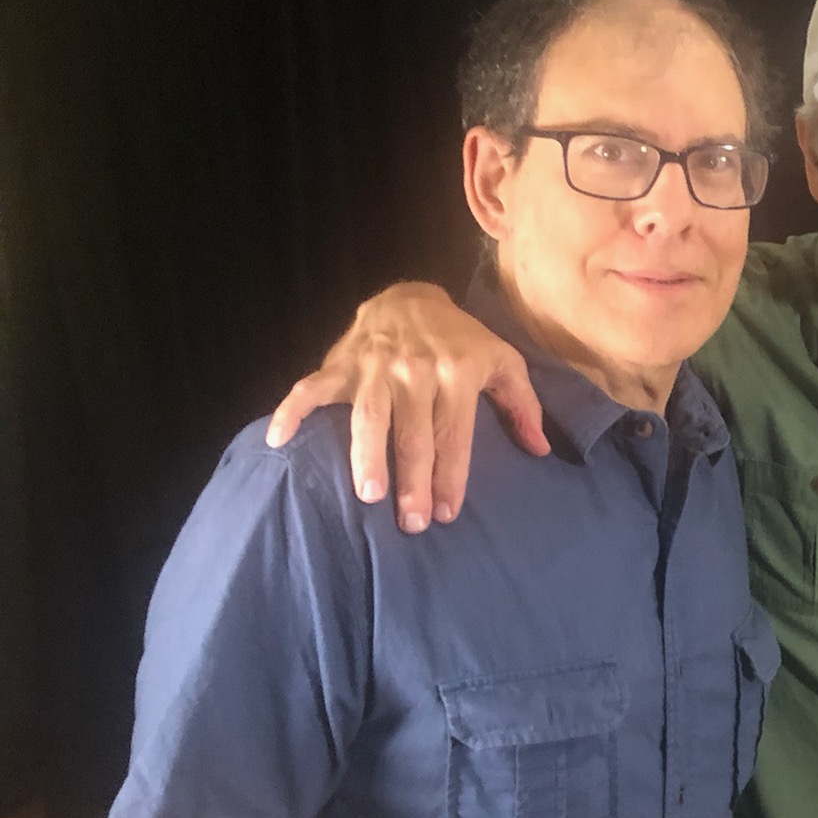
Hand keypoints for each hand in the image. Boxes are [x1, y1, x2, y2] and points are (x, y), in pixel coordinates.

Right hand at [265, 282, 545, 531]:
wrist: (412, 297)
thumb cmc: (462, 340)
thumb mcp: (503, 361)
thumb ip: (523, 405)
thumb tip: (540, 449)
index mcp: (458, 373)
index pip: (454, 434)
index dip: (451, 476)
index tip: (447, 513)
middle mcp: (416, 370)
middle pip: (413, 433)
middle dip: (413, 480)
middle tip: (411, 521)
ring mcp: (375, 366)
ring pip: (368, 417)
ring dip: (366, 456)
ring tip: (366, 495)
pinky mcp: (342, 363)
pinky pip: (311, 388)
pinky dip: (291, 411)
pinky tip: (278, 440)